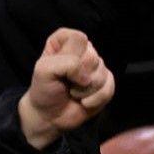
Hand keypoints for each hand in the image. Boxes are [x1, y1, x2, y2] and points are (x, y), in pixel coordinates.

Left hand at [19, 28, 114, 148]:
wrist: (50, 115)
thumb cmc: (44, 89)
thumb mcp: (44, 70)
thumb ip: (66, 63)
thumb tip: (87, 76)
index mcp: (64, 41)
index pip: (78, 38)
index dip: (70, 55)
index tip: (58, 67)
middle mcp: (82, 50)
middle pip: (92, 56)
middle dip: (77, 76)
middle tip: (66, 82)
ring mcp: (96, 66)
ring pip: (102, 73)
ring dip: (84, 90)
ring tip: (72, 92)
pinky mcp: (106, 82)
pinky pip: (109, 88)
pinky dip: (95, 99)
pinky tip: (84, 101)